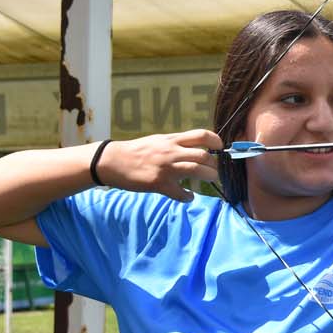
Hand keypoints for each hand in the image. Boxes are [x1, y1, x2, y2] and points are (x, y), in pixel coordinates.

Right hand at [95, 130, 222, 201]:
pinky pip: (180, 193)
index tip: (220, 148)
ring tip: (209, 181)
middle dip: (215, 165)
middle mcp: (171, 152)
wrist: (112, 161)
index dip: (216, 141)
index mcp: (172, 140)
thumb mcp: (159, 141)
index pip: (202, 135)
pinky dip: (188, 197)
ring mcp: (165, 168)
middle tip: (216, 171)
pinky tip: (188, 196)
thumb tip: (198, 147)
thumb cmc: (138, 151)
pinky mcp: (158, 184)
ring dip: (209, 177)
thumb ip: (178, 144)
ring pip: (197, 171)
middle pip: (204, 156)